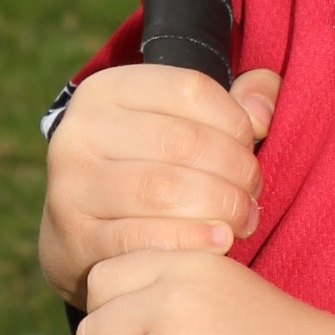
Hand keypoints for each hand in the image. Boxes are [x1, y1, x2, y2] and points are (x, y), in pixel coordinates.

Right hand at [38, 63, 280, 310]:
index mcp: (107, 90)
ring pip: (163, 190)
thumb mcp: (185, 125)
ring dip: (220, 208)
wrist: (86, 238)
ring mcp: (71, 186)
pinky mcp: (74, 238)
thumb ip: (237, 104)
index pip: (191, 89)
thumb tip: (264, 113)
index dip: (237, 121)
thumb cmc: (150, 170)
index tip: (251, 148)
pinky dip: (191, 241)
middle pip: (183, 142)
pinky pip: (142, 238)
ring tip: (241, 221)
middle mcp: (79, 131)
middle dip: (235, 171)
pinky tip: (220, 245)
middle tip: (252, 196)